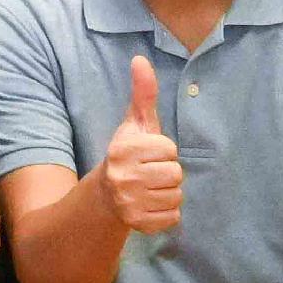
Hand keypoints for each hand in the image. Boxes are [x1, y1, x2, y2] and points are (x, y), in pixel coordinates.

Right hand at [98, 55, 182, 234]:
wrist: (105, 195)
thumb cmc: (128, 154)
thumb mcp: (134, 124)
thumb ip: (142, 93)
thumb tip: (140, 59)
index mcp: (123, 150)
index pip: (170, 149)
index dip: (164, 151)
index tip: (148, 154)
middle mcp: (123, 177)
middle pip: (175, 173)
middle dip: (168, 172)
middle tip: (150, 173)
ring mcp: (129, 202)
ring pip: (176, 196)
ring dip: (168, 192)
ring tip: (150, 188)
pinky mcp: (137, 223)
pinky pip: (173, 217)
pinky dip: (166, 212)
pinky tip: (150, 204)